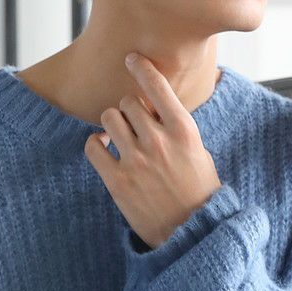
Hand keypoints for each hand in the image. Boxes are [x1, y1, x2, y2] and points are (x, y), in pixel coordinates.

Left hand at [83, 52, 221, 250]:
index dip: (141, 68)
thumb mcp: (198, 151)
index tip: (131, 59)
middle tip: (134, 123)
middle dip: (130, 109)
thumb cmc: (198, 190)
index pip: (157, 87)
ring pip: (108, 118)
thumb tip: (157, 102)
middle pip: (128, 102)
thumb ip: (177, 126)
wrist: (192, 232)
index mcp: (184, 131)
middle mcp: (158, 142)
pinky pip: (92, 147)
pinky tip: (104, 149)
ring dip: (112, 123)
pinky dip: (95, 144)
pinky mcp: (117, 181)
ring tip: (119, 136)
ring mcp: (136, 162)